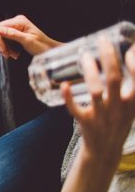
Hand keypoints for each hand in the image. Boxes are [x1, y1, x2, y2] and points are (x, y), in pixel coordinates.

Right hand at [0, 14, 59, 58]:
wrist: (49, 50)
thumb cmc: (42, 45)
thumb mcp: (27, 41)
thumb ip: (13, 34)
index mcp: (19, 21)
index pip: (0, 27)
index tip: (4, 50)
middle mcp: (16, 22)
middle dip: (2, 44)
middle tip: (7, 54)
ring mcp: (16, 27)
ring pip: (1, 37)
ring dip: (5, 47)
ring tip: (12, 55)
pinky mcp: (15, 33)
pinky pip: (6, 40)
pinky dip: (8, 48)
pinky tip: (13, 53)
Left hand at [63, 40, 134, 162]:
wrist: (105, 150)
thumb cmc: (117, 121)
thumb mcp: (131, 106)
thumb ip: (132, 86)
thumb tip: (130, 54)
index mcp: (133, 103)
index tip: (129, 49)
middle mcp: (119, 108)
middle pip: (115, 79)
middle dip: (109, 57)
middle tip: (101, 40)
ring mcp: (102, 116)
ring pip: (96, 91)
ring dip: (89, 72)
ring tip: (83, 55)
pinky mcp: (85, 122)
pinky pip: (76, 109)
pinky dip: (69, 97)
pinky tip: (64, 85)